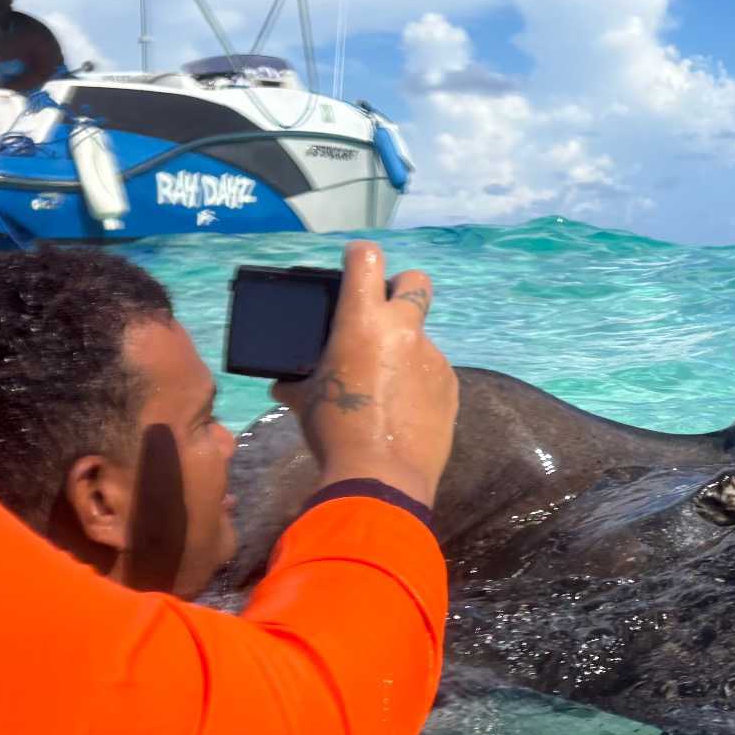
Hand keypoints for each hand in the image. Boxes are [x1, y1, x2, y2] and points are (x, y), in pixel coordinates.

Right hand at [272, 241, 457, 505]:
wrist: (381, 477)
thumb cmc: (334, 431)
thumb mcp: (306, 400)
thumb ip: (297, 382)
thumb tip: (284, 386)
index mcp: (363, 321)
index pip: (367, 258)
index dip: (360, 256)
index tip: (354, 266)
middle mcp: (404, 330)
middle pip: (416, 281)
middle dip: (402, 288)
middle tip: (383, 315)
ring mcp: (433, 357)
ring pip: (421, 337)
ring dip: (405, 351)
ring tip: (386, 388)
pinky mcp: (451, 386)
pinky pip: (432, 372)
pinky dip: (418, 383)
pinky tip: (403, 411)